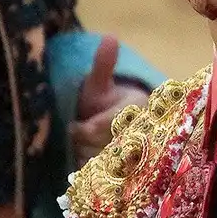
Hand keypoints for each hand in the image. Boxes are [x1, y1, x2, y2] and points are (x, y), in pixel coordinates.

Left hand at [69, 35, 149, 165]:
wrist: (117, 127)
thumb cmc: (105, 101)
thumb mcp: (101, 83)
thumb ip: (104, 65)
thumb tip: (110, 37)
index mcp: (137, 108)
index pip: (108, 124)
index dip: (86, 128)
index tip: (74, 126)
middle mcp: (142, 133)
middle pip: (104, 146)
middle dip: (85, 145)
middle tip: (77, 137)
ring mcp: (136, 156)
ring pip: (104, 163)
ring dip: (87, 159)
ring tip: (81, 150)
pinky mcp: (128, 174)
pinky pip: (106, 180)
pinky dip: (92, 176)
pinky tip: (85, 169)